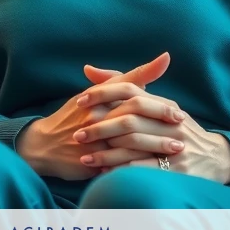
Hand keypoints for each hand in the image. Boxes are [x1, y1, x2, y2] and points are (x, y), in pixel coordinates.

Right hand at [15, 53, 171, 180]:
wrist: (45, 143)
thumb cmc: (77, 114)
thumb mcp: (100, 91)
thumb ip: (132, 78)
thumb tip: (165, 59)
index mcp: (102, 97)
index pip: (134, 96)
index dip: (159, 106)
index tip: (180, 113)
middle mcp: (97, 115)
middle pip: (135, 120)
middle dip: (161, 128)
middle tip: (184, 134)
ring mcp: (93, 138)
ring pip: (130, 143)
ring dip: (155, 148)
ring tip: (176, 153)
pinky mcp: (90, 159)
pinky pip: (119, 164)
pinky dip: (138, 166)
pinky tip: (156, 169)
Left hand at [75, 65, 229, 184]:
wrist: (215, 158)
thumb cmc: (177, 130)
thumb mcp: (158, 106)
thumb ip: (125, 88)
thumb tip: (88, 70)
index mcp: (163, 104)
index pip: (130, 91)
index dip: (103, 94)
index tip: (80, 101)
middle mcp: (169, 120)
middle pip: (129, 119)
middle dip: (100, 127)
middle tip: (78, 134)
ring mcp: (175, 144)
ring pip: (134, 145)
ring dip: (106, 152)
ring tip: (85, 157)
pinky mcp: (177, 168)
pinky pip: (144, 168)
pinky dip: (122, 169)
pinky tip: (105, 172)